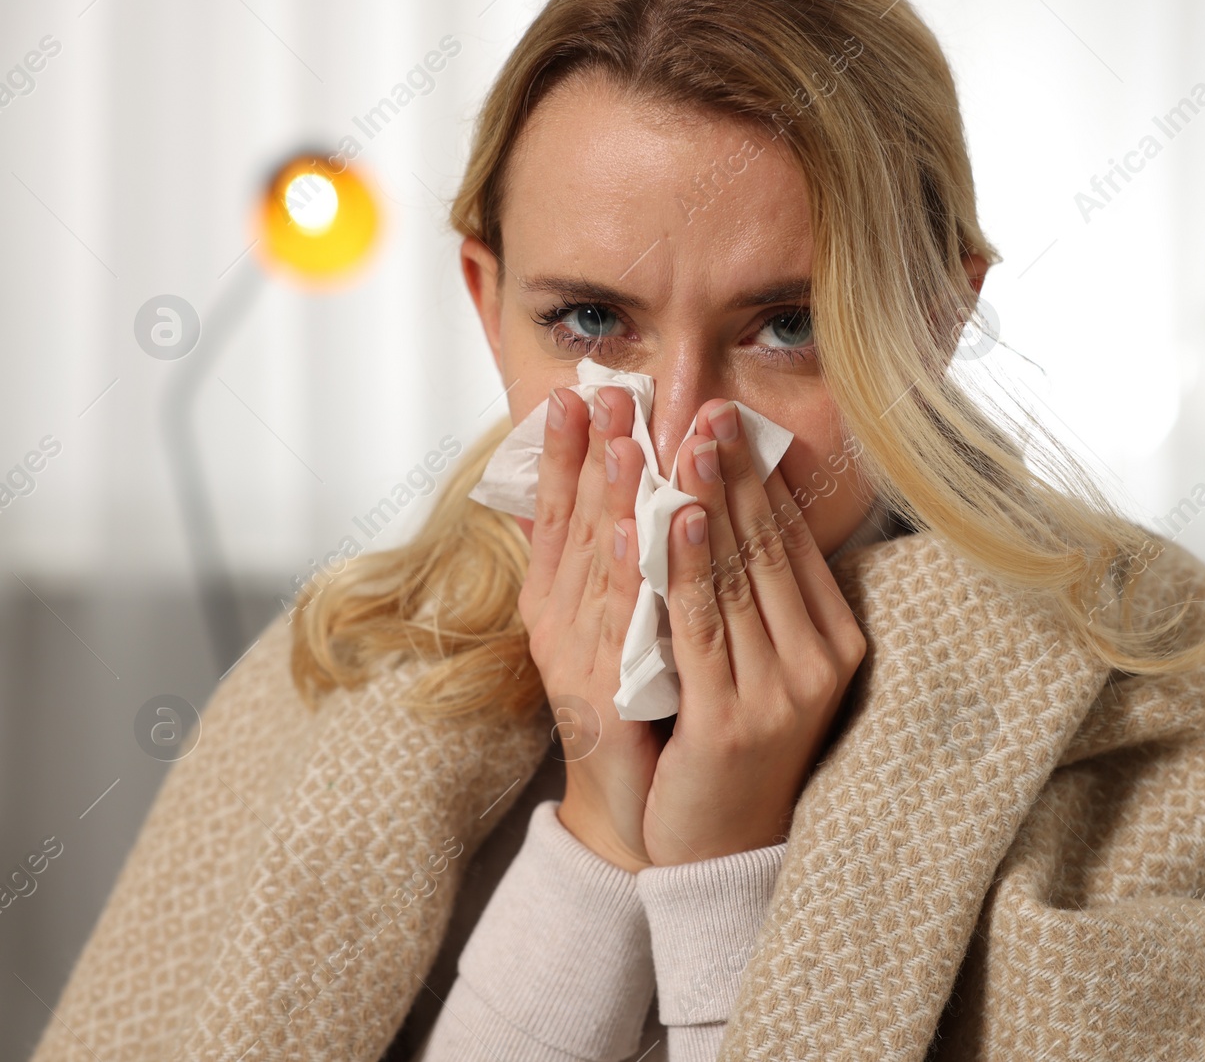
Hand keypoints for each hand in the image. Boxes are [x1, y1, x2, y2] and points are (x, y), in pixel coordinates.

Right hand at [516, 384, 658, 873]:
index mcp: (560, 601)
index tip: (580, 389)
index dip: (566, 450)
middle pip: (573, 524)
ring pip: (594, 564)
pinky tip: (635, 529)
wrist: (644, 815)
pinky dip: (625, 573)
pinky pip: (618, 625)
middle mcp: (558, 623)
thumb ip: (619, 567)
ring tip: (623, 440)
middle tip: (607, 391)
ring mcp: (577, 659)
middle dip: (592, 453)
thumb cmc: (646, 713)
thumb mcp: (626, 629)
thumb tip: (624, 497)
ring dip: (608, 498)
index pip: (559, 510)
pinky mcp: (601, 698)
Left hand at [643, 399, 867, 863]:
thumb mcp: (759, 663)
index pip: (793, 543)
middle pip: (768, 548)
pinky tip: (671, 515)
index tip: (728, 419)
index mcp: (834, 640)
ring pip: (737, 576)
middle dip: (731, 473)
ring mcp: (783, 692)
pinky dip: (684, 565)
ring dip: (705, 500)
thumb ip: (756, 597)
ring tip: (685, 440)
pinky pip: (702, 625)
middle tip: (704, 406)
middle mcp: (819, 661)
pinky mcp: (737, 721)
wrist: (718, 849)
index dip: (758, 478)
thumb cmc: (730, 745)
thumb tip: (734, 506)